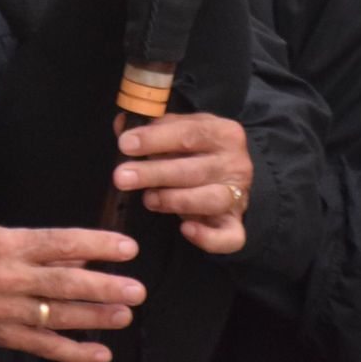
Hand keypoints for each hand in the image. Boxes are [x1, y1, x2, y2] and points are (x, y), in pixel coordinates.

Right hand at [0, 224, 143, 361]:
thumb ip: (41, 249)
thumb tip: (84, 258)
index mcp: (7, 244)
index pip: (60, 243)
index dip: (96, 246)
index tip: (126, 248)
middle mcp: (7, 277)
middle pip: (64, 283)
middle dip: (104, 287)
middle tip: (135, 289)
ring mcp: (4, 309)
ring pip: (58, 316)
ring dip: (95, 318)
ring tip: (124, 315)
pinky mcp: (1, 335)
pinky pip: (44, 346)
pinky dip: (74, 351)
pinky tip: (99, 352)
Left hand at [114, 112, 251, 254]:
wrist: (229, 175)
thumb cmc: (195, 150)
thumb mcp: (178, 130)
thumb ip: (152, 127)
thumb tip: (122, 124)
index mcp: (222, 133)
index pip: (188, 133)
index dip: (155, 139)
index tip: (125, 144)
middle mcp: (235, 163)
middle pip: (194, 170)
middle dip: (154, 173)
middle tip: (122, 177)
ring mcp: (238, 195)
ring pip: (210, 200)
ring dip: (174, 200)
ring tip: (147, 199)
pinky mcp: (235, 224)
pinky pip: (229, 237)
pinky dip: (207, 237)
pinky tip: (185, 229)